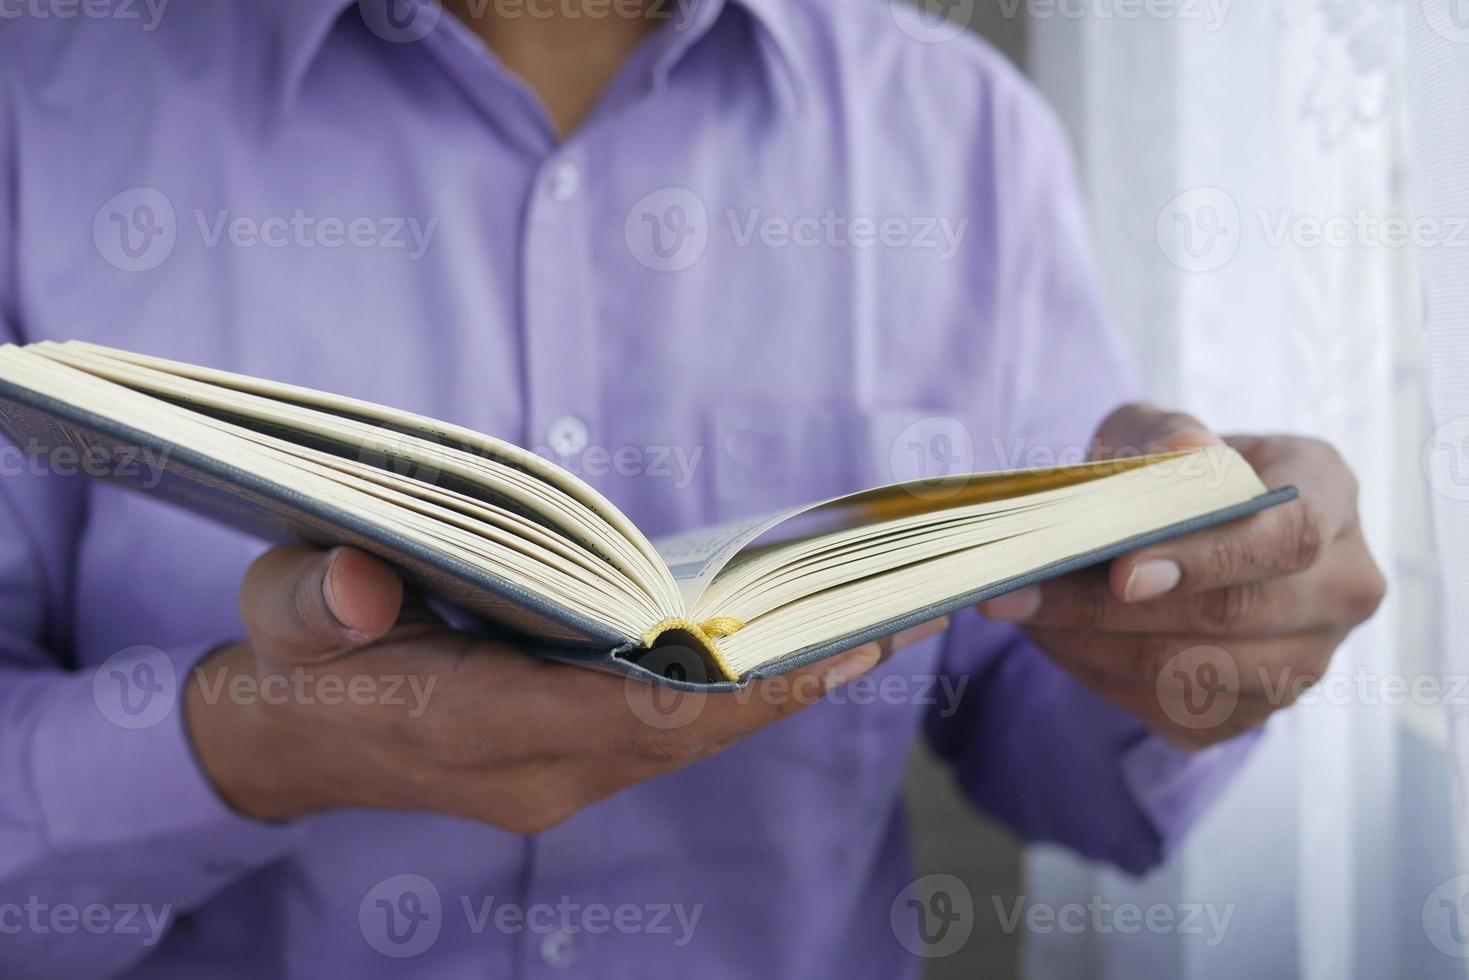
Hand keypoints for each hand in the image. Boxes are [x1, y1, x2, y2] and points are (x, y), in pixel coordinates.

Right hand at [185, 545, 945, 830]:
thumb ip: (311, 599)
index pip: (620, 715)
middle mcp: (528, 775)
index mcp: (464, 728)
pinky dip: (728, 699)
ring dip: (771, 694)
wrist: (283, 741)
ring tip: (863, 630)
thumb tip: (359, 584)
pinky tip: (781, 651)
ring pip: (685, 742)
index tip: (811, 646)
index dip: (720, 685)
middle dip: (784, 686)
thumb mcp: (277, 614)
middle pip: (682, 735)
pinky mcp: (564, 770)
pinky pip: (667, 737)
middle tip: (885, 620)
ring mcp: (552, 783)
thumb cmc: (288, 660)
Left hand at [979, 403, 1385, 748]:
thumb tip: (1185, 454)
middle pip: (1233, 614)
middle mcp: (1340, 585)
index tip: (1122, 572)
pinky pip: (1175, 710)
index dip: (1207, 559)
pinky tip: (1052, 638)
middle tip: (1020, 594)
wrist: (1174, 531)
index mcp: (1329, 496)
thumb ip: (1168, 435)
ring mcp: (1307, 659)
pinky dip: (1099, 675)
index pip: (1288, 538)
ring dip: (1093, 646)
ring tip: (1021, 612)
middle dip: (1110, 608)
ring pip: (1198, 672)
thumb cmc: (1164, 471)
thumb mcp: (1156, 431)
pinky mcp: (1257, 711)